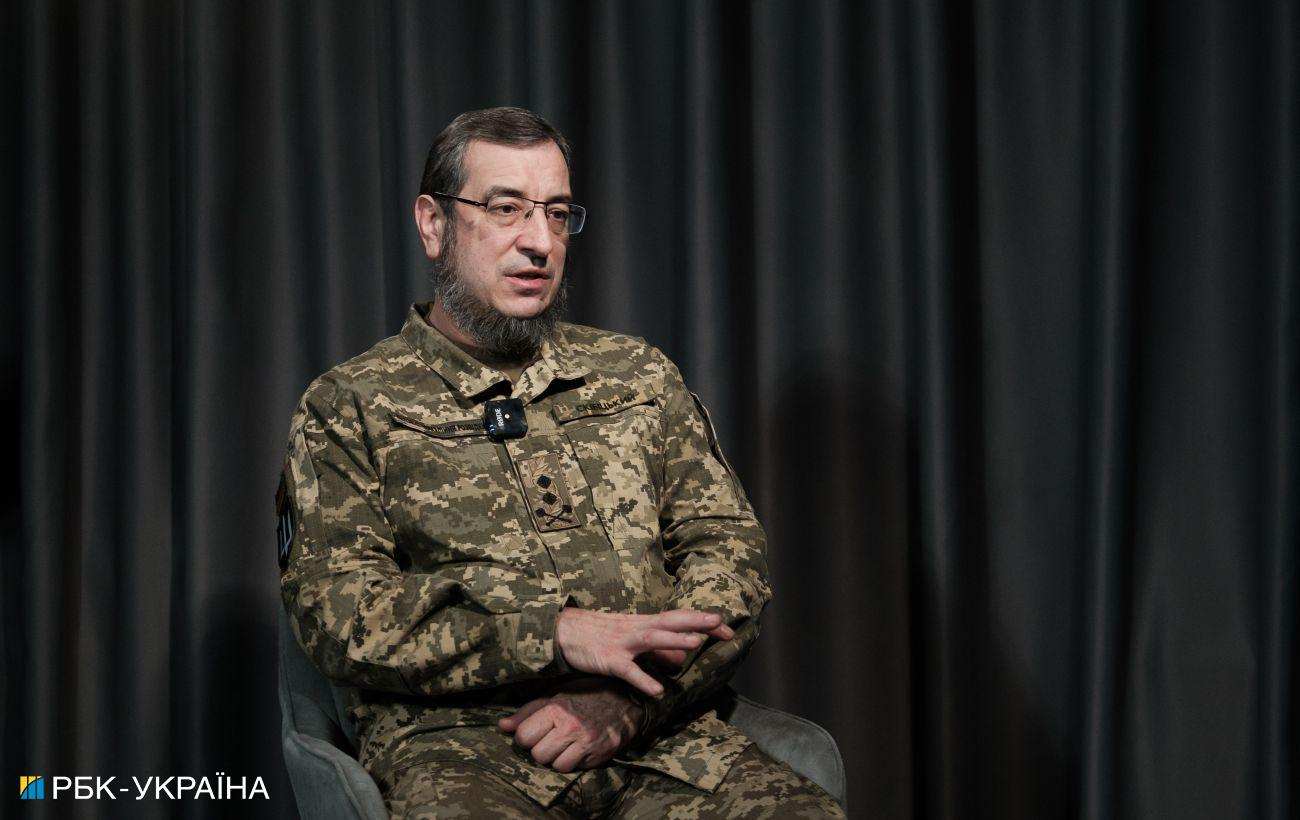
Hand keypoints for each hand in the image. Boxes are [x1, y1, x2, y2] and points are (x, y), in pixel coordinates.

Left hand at [498, 681, 642, 771]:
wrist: (624, 697)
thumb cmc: (584, 694)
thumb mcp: (554, 696)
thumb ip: (527, 712)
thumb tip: (502, 727)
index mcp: (555, 709)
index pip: (523, 737)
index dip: (526, 737)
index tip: (535, 733)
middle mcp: (570, 727)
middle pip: (538, 755)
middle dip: (542, 750)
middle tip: (552, 739)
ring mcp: (586, 742)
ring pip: (557, 766)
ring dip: (559, 759)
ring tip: (567, 745)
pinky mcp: (599, 754)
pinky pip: (577, 769)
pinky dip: (576, 762)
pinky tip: (580, 748)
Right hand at [554, 608, 733, 696]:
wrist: (564, 631)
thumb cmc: (600, 634)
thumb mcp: (632, 638)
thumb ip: (656, 650)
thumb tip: (679, 660)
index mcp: (644, 623)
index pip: (679, 619)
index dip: (702, 621)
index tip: (726, 627)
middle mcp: (637, 629)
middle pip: (671, 622)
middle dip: (696, 622)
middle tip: (722, 624)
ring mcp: (623, 643)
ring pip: (651, 639)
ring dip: (673, 641)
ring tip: (696, 643)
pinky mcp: (609, 660)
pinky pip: (628, 671)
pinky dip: (643, 680)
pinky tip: (657, 691)